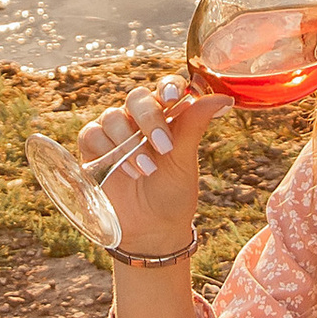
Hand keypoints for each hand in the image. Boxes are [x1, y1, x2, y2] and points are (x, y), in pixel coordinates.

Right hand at [76, 74, 227, 255]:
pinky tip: (125, 172)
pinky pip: (92, 134)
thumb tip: (224, 98)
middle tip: (164, 147)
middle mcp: (138, 120)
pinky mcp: (93, 149)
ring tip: (146, 170)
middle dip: (150, 119)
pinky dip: (108, 150)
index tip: (173, 99)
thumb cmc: (173, 193)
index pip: (165, 88)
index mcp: (166, 117)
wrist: (151, 230)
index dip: (168, 88)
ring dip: (129, 142)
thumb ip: (195, 126)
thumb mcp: (185, 161)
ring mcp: (114, 133)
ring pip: (112, 116)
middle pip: (137, 98)